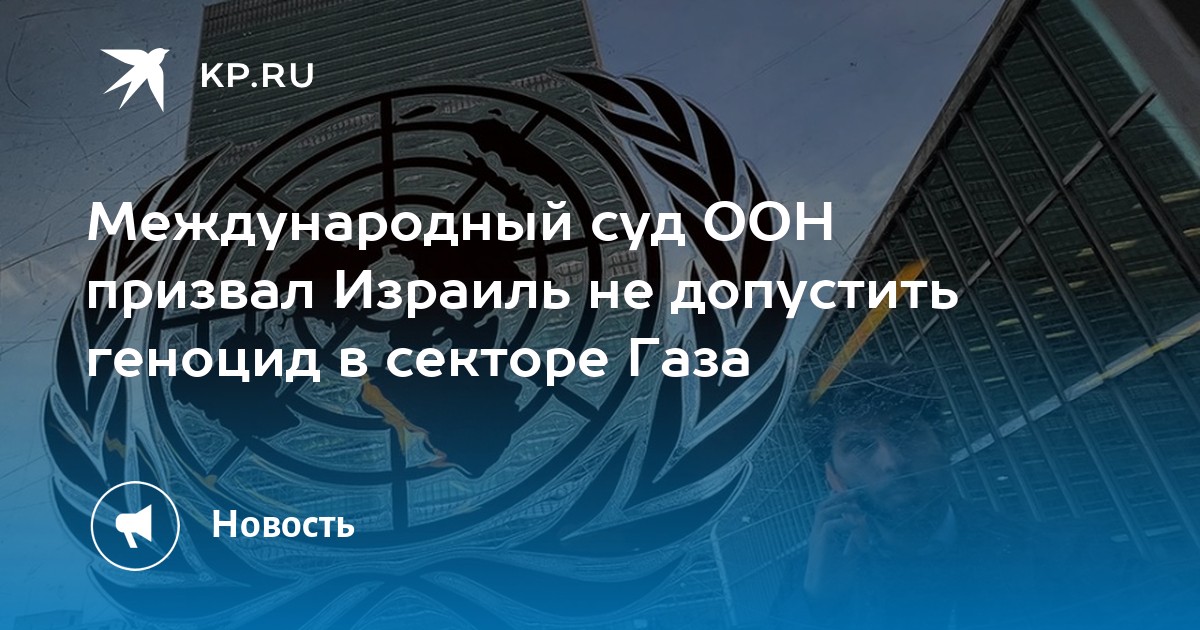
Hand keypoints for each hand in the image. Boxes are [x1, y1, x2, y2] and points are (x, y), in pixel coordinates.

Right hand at [804, 490, 869, 606]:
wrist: (825, 594)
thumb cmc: (836, 578)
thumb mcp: (850, 555)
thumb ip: (853, 541)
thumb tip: (861, 526)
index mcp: (822, 535)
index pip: (826, 511)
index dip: (837, 499)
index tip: (852, 494)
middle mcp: (817, 533)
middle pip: (823, 506)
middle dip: (839, 497)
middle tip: (856, 492)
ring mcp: (816, 538)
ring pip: (823, 511)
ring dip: (840, 506)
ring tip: (856, 507)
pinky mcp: (820, 545)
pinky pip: (829, 526)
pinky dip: (843, 522)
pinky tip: (854, 525)